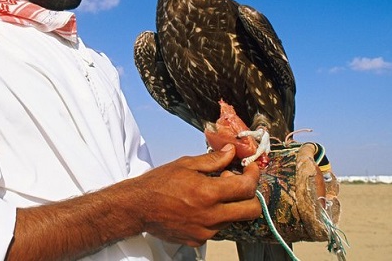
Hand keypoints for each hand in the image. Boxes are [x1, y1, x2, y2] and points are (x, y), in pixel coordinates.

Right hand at [7, 144, 259, 259]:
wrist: (137, 207)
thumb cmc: (159, 182)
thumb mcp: (186, 164)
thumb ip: (213, 159)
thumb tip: (232, 150)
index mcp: (208, 192)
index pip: (247, 187)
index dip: (254, 175)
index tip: (251, 167)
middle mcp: (211, 215)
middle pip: (250, 211)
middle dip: (252, 197)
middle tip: (242, 184)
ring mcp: (205, 230)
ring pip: (233, 220)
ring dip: (230, 207)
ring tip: (214, 193)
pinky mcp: (198, 240)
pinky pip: (216, 229)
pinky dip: (214, 217)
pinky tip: (199, 206)